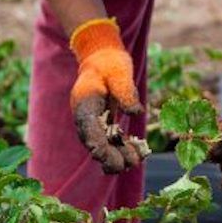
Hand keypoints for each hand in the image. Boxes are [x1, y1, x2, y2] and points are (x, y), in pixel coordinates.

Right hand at [69, 18, 143, 173]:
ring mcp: (93, 122)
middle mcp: (85, 118)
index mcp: (84, 105)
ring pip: (102, 146)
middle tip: (129, 164)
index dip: (101, 149)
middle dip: (110, 158)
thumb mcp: (119, 72)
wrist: (102, 58)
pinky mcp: (103, 123)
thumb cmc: (110, 63)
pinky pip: (110, 141)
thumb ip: (125, 92)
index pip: (89, 133)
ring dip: (117, 156)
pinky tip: (137, 153)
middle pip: (94, 145)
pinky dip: (122, 149)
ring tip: (136, 160)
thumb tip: (135, 113)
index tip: (114, 161)